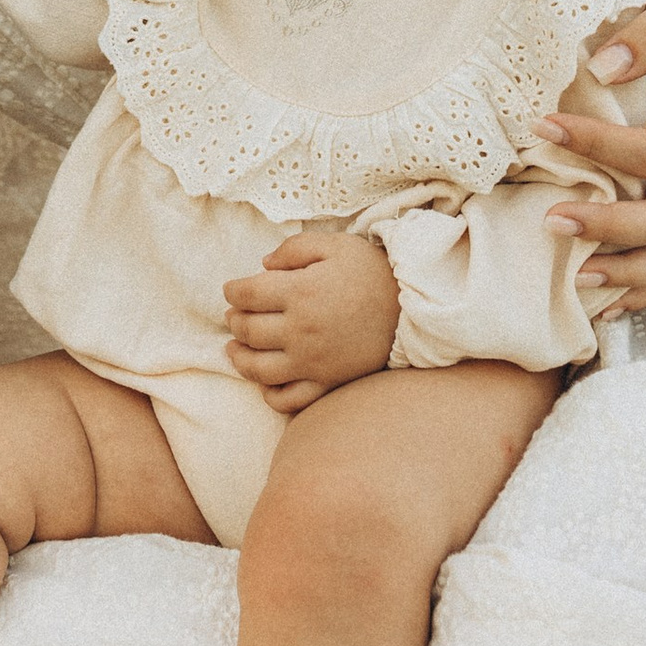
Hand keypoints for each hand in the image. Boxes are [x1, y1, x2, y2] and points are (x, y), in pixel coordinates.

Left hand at [223, 226, 400, 413]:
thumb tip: (262, 265)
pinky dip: (269, 394)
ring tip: (234, 349)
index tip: (231, 290)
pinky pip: (288, 399)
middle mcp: (301, 330)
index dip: (232, 291)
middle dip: (234, 321)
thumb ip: (294, 249)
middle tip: (233, 315)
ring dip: (239, 359)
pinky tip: (264, 380)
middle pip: (248, 330)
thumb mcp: (336, 245)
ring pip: (258, 369)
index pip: (246, 295)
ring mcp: (313, 362)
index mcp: (300, 292)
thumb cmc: (373, 273)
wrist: (414, 309)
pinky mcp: (327, 383)